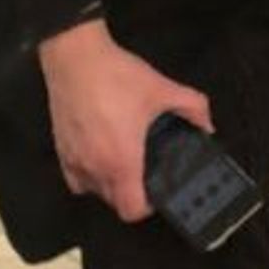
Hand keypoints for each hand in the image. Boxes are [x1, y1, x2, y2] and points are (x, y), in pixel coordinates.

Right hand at [36, 20, 210, 223]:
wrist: (76, 59)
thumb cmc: (118, 77)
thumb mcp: (162, 88)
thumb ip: (193, 108)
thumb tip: (208, 126)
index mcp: (122, 161)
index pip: (132, 209)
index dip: (149, 207)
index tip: (159, 188)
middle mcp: (95, 169)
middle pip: (115, 202)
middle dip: (133, 192)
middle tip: (147, 169)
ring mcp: (74, 162)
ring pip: (94, 191)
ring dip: (111, 184)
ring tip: (126, 160)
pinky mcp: (60, 151)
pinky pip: (75, 179)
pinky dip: (89, 176)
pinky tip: (101, 154)